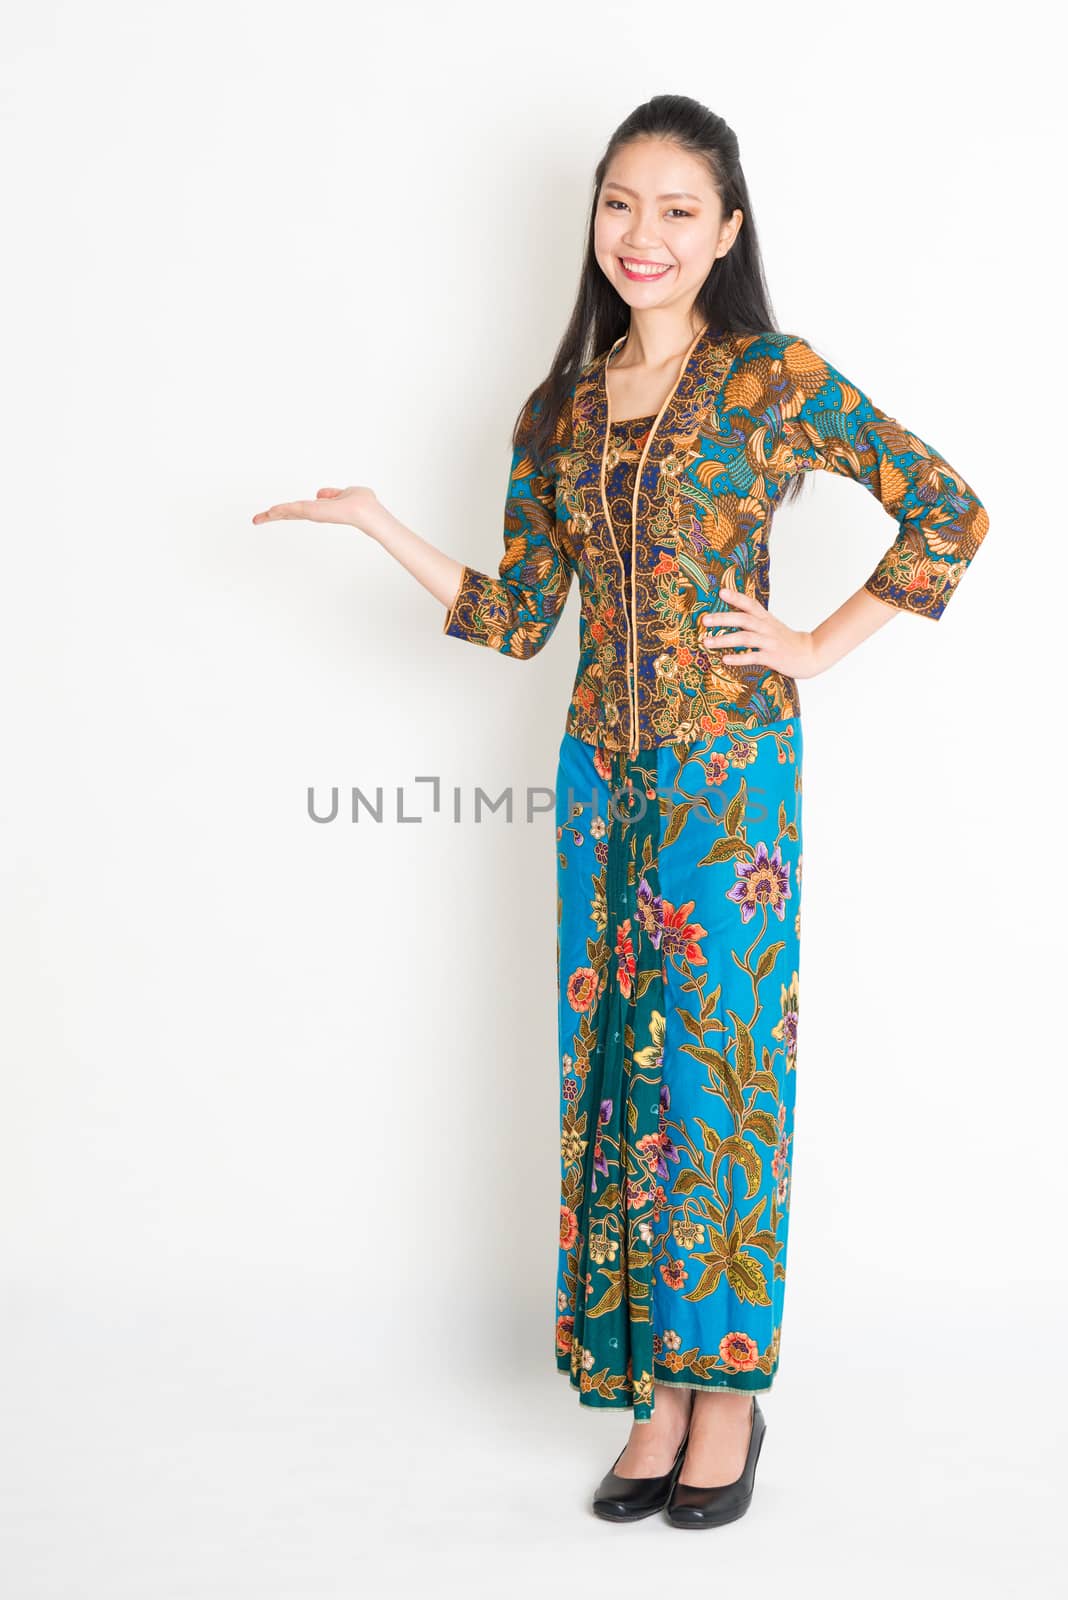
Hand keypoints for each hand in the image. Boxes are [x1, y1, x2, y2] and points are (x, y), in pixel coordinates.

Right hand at [251, 485, 385, 538]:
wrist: (369, 512)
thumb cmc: (365, 504)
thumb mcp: (346, 493)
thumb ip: (333, 493)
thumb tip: (320, 493)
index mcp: (321, 509)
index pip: (299, 510)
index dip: (286, 511)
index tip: (271, 513)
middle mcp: (316, 513)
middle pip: (290, 514)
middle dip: (273, 516)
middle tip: (256, 519)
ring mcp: (315, 513)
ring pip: (289, 512)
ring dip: (273, 515)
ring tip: (258, 518)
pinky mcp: (316, 512)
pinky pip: (295, 509)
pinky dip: (283, 510)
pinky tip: (271, 512)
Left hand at [701, 583, 823, 677]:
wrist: (810, 653)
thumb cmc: (785, 640)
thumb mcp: (771, 626)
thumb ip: (755, 620)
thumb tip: (732, 616)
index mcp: (766, 619)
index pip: (750, 604)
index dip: (736, 597)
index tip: (721, 592)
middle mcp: (766, 628)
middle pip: (743, 619)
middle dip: (722, 618)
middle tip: (704, 620)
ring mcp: (769, 642)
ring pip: (744, 638)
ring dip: (724, 640)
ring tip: (707, 642)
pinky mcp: (772, 657)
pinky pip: (753, 657)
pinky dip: (738, 658)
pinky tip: (725, 659)